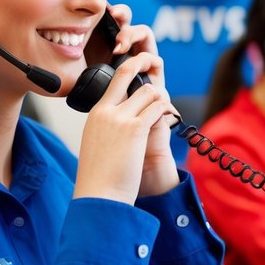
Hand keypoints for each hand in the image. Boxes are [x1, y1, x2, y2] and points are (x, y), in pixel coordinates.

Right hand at [73, 7, 178, 202]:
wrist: (99, 195)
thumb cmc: (99, 177)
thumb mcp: (95, 145)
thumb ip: (106, 130)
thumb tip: (119, 128)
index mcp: (95, 114)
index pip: (113, 82)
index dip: (130, 77)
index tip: (143, 84)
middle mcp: (105, 111)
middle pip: (127, 74)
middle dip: (144, 68)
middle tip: (157, 80)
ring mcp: (120, 118)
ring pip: (148, 91)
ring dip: (160, 99)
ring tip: (164, 111)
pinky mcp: (135, 128)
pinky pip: (158, 107)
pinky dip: (167, 111)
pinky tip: (169, 118)